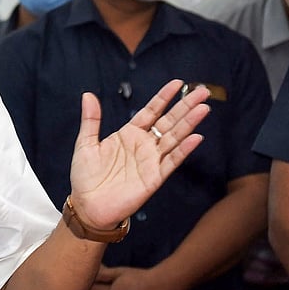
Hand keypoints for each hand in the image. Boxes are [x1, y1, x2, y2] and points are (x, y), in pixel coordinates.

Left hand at [69, 79, 209, 229]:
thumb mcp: (85, 143)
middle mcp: (143, 145)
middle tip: (202, 90)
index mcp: (128, 134)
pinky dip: (184, 149)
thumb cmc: (86, 176)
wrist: (88, 206)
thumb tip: (88, 94)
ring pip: (174, 138)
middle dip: (185, 106)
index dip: (163, 97)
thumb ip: (91, 119)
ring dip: (189, 123)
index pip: (151, 111)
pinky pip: (172, 161)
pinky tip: (196, 137)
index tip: (178, 83)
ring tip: (203, 108)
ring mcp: (151, 160)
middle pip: (169, 121)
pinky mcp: (154, 177)